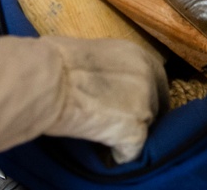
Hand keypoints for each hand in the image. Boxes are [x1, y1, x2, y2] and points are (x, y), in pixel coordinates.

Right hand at [44, 36, 168, 163]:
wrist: (50, 79)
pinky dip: (119, 154)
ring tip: (106, 135)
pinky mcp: (135, 129)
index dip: (143, 96)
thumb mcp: (93, 53)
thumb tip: (100, 76)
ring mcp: (144, 103)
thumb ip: (108, 66)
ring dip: (127, 132)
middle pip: (154, 103)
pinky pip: (133, 150)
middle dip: (138, 115)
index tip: (131, 106)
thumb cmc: (57, 61)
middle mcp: (147, 76)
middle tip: (117, 123)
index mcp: (137, 55)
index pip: (156, 80)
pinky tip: (106, 150)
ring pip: (145, 126)